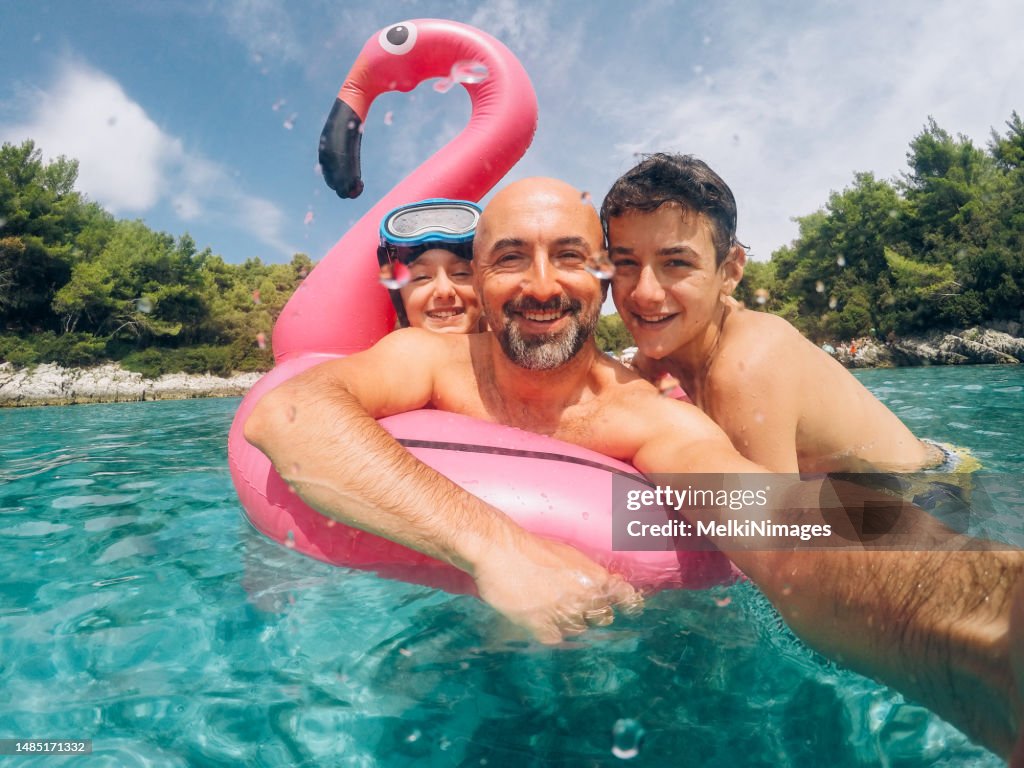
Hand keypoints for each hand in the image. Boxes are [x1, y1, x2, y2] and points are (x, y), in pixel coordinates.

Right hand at [472, 534, 642, 643]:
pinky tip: (539, 619)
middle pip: (602, 617)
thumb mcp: (567, 553)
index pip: (624, 597)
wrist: (499, 550)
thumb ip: (587, 572)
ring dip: (568, 622)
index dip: (626, 603)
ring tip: (549, 607)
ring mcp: (563, 613)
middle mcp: (583, 597)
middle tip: (574, 604)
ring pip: (579, 630)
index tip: (629, 607)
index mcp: (593, 577)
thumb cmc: (530, 548)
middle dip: (593, 613)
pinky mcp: (541, 626)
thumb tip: (606, 584)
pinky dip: (549, 632)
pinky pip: (555, 639)